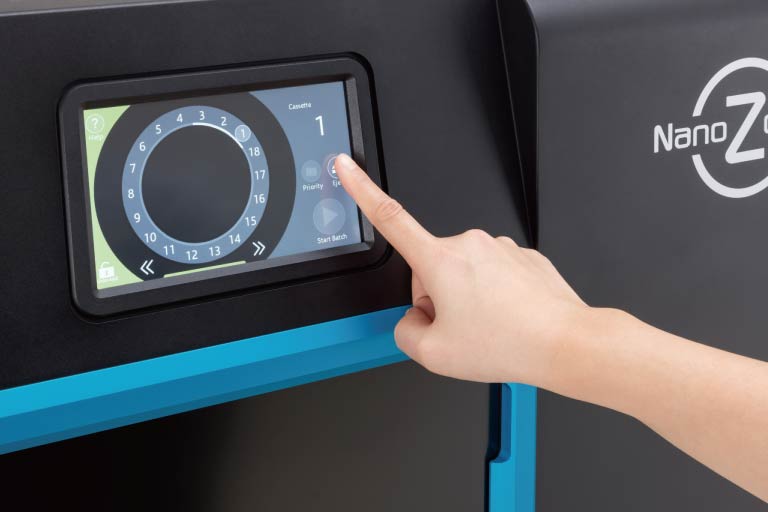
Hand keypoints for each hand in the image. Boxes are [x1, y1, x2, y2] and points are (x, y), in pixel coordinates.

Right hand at [334, 153, 590, 385]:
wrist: (564, 342)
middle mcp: (470, 245)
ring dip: (466, 300)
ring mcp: (500, 249)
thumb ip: (405, 333)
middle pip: (430, 269)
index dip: (361, 189)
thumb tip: (414, 321)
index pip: (389, 217)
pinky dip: (494, 299)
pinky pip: (493, 277)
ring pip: (463, 274)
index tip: (346, 166)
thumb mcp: (433, 354)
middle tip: (459, 329)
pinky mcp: (522, 258)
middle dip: (436, 298)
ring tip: (489, 328)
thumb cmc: (508, 343)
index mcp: (440, 261)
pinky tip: (507, 320)